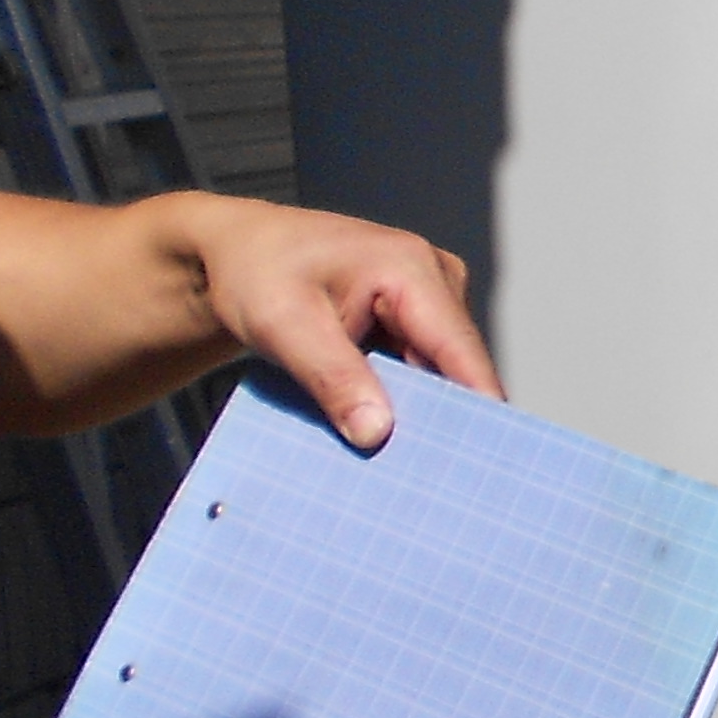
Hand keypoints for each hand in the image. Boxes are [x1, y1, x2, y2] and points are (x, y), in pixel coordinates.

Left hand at [186, 198, 495, 452]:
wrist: (237, 248)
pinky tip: (374, 419)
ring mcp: (431, 298)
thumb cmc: (255, 270)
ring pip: (441, 372)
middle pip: (456, 365)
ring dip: (417, 409)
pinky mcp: (418, 318)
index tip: (479, 459)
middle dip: (439, 415)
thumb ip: (333, 378)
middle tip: (414, 469)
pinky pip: (422, 367)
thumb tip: (378, 432)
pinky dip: (401, 397)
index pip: (460, 350)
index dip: (477, 406)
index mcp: (411, 268)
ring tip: (388, 450)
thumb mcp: (282, 325)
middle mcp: (436, 279)